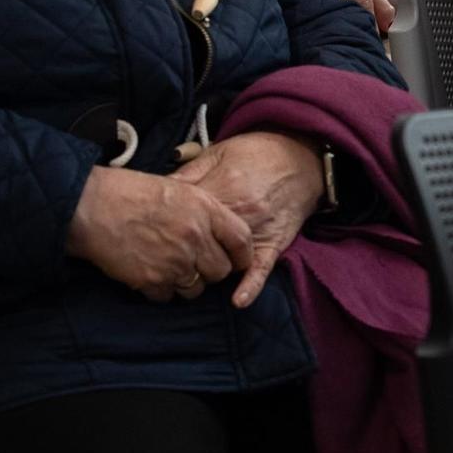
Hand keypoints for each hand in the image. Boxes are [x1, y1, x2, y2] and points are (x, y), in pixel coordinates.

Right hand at [66, 165, 253, 301]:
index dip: (242, 254)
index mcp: (205, 210)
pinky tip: (150, 273)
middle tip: (196, 263)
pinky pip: (168, 297)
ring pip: (197, 289)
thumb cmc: (130, 192)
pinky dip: (161, 290)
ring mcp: (174, 262)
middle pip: (221, 270)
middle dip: (211, 270)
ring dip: (187, 283)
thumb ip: (204, 211)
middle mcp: (194, 238)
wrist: (91, 206)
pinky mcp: (151, 281)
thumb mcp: (179, 188)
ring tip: (170, 267)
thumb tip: (219, 232)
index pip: (242, 240)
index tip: (237, 260)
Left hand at [173, 132, 326, 307]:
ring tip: (186, 277)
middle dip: (180, 252)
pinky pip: (261, 269)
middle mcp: (238, 212)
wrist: (301, 156)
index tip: (150, 232)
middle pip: (200, 242)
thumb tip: (157, 189)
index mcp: (220, 189)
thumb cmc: (256, 153)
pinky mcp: (274, 244)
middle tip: (163, 258)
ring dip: (205, 269)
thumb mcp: (218, 152)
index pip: (183, 215)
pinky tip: (238, 301)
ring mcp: (257, 230)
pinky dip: (250, 286)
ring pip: (225, 259)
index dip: (165, 225)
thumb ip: (189, 172)